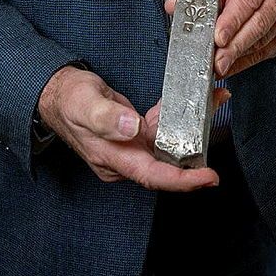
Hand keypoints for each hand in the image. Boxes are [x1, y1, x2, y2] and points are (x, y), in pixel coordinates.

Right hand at [36, 64, 222, 190]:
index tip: (208, 177)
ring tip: (214, 101)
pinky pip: (161, 131)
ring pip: (168, 144)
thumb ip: (106, 118)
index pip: (152, 175)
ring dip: (192, 127)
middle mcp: (124, 158)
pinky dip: (178, 118)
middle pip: (167, 162)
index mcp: (112, 157)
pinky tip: (192, 103)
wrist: (57, 94)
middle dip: (198, 148)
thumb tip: (131, 128)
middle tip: (218, 114)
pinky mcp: (134, 136)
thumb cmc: (68, 100)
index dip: (182, 181)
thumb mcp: (84, 104)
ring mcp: (130, 148)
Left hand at [167, 0, 275, 78]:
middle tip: (217, 62)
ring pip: (261, 42)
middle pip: (256, 25)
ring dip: (238, 57)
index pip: (246, 1)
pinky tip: (230, 68)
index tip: (218, 38)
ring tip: (219, 67)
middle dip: (234, 46)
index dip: (232, 20)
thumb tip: (172, 6)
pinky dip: (245, 63)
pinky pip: (264, 53)